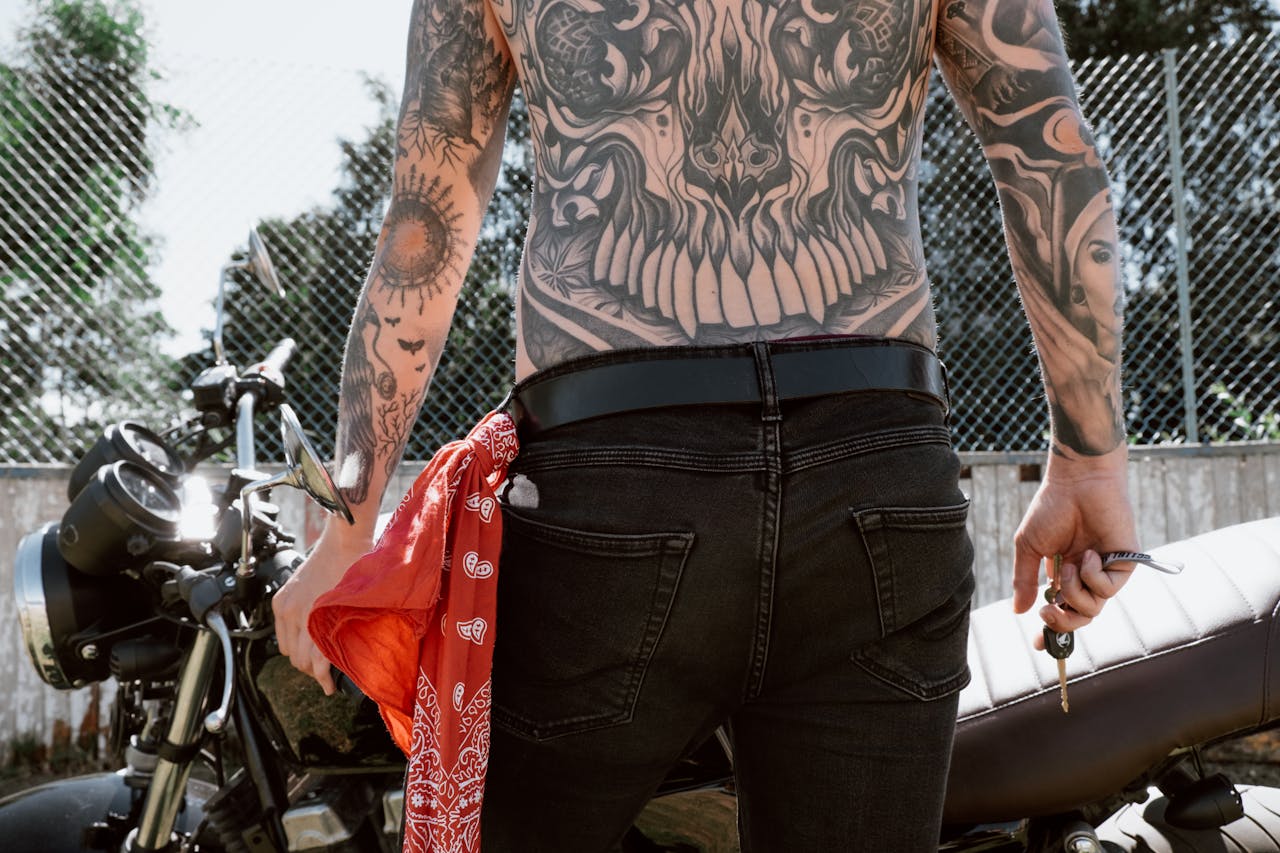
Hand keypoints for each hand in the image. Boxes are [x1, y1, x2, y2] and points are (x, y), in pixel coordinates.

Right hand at [272, 525, 371, 694]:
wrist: (344, 541)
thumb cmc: (359, 571)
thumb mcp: (356, 608)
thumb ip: (346, 632)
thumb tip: (344, 656)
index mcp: (320, 619)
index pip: (315, 662)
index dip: (323, 679)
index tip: (330, 687)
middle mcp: (299, 615)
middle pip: (299, 659)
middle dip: (312, 670)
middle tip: (325, 673)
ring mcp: (287, 607)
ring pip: (286, 649)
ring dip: (299, 656)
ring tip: (315, 657)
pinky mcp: (281, 599)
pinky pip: (279, 631)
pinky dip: (290, 639)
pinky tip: (304, 639)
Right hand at [1012, 448, 1137, 646]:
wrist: (1077, 483)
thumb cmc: (1051, 508)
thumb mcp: (1029, 548)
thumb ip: (1025, 580)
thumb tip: (1019, 611)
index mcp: (1064, 573)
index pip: (1060, 609)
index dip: (1050, 629)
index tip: (1036, 644)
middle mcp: (1086, 575)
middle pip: (1080, 617)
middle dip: (1062, 622)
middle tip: (1047, 611)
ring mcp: (1105, 571)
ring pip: (1094, 608)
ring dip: (1075, 592)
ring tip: (1068, 566)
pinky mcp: (1125, 564)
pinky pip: (1109, 590)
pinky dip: (1093, 577)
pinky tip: (1089, 555)